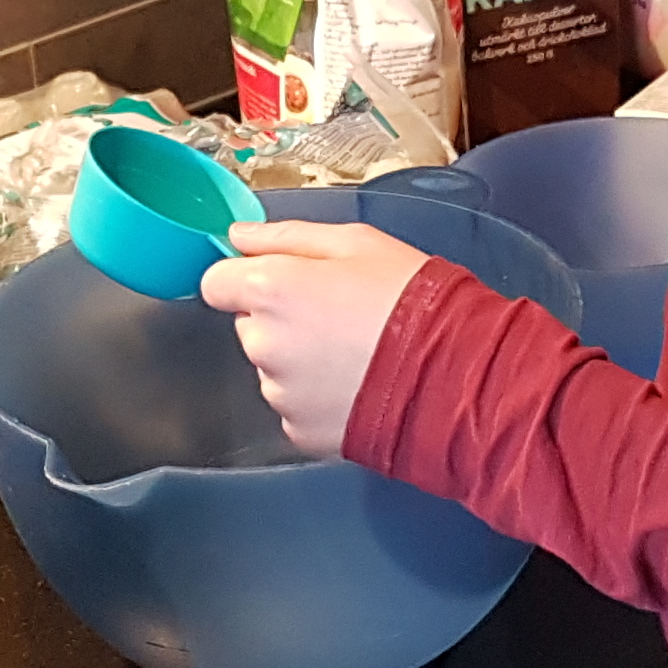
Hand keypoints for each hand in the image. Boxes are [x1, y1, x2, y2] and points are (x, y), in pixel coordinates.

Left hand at [201, 220, 437, 458]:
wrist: (453, 373)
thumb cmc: (410, 299)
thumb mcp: (356, 243)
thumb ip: (286, 237)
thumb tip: (239, 236)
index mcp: (269, 289)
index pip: (215, 283)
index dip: (243, 279)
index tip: (280, 281)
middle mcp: (262, 344)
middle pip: (249, 325)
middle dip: (281, 318)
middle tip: (337, 314)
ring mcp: (279, 392)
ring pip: (273, 367)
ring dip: (299, 359)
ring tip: (354, 353)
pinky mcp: (299, 430)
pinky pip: (294, 405)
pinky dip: (316, 396)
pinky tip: (357, 383)